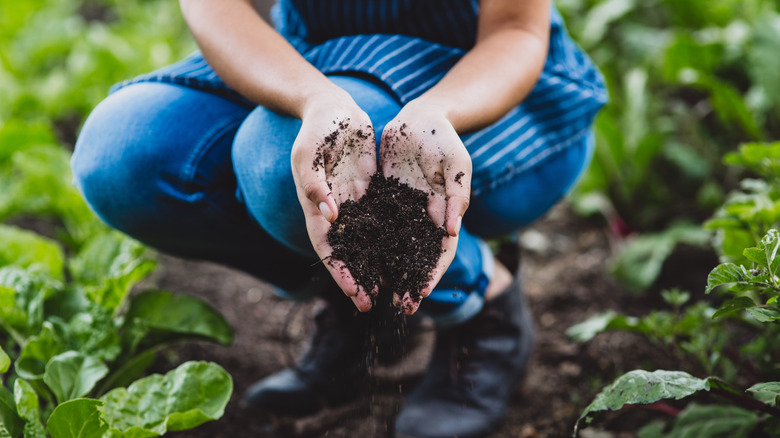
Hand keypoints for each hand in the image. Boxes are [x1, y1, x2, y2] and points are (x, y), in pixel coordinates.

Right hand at [291, 93, 377, 310]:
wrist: (334, 108)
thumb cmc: (318, 127)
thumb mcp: (310, 151)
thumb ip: (315, 182)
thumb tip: (331, 216)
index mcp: (314, 205)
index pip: (327, 246)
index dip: (340, 271)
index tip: (354, 293)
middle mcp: (333, 210)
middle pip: (346, 252)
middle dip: (357, 279)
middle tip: (371, 305)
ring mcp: (352, 202)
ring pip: (364, 242)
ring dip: (375, 265)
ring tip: (390, 289)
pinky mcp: (369, 192)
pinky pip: (381, 221)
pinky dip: (389, 239)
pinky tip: (404, 254)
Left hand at [379, 101, 471, 313]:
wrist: (420, 117)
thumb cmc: (444, 139)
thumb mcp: (457, 164)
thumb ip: (456, 196)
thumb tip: (451, 231)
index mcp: (444, 212)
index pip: (441, 251)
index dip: (432, 274)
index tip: (421, 295)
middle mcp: (424, 217)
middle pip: (417, 256)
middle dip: (409, 282)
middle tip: (398, 306)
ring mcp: (403, 210)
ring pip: (393, 246)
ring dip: (386, 269)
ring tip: (375, 292)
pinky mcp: (384, 198)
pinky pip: (375, 225)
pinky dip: (369, 244)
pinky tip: (357, 260)